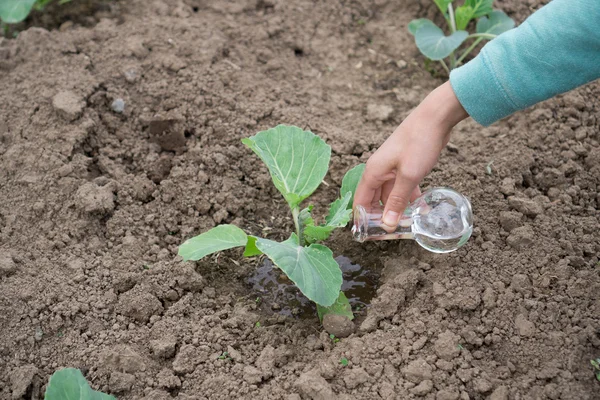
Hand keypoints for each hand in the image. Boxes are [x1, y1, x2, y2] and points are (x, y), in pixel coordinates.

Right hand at [353, 81, 467, 227]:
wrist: (435, 117)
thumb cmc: (419, 143)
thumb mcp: (409, 176)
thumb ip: (397, 200)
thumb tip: (387, 224)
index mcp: (373, 172)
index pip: (360, 202)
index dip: (364, 220)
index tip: (372, 236)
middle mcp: (379, 171)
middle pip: (374, 200)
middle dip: (383, 217)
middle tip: (393, 234)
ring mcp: (392, 168)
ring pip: (390, 195)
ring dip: (398, 209)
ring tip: (408, 225)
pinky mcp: (404, 166)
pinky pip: (402, 187)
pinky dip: (409, 198)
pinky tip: (421, 208)